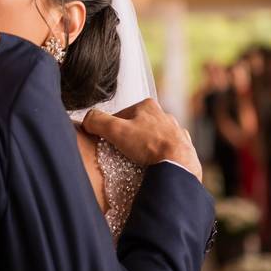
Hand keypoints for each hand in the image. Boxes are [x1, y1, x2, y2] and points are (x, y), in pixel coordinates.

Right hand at [82, 99, 202, 180]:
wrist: (178, 165)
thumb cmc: (149, 146)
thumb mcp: (115, 130)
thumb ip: (97, 121)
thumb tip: (87, 119)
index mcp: (148, 105)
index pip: (121, 116)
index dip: (111, 130)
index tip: (110, 143)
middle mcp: (164, 115)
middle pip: (136, 127)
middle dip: (129, 140)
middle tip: (123, 155)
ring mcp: (175, 132)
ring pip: (152, 139)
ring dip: (144, 149)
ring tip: (138, 162)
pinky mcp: (183, 147)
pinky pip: (166, 151)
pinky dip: (158, 157)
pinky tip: (154, 165)